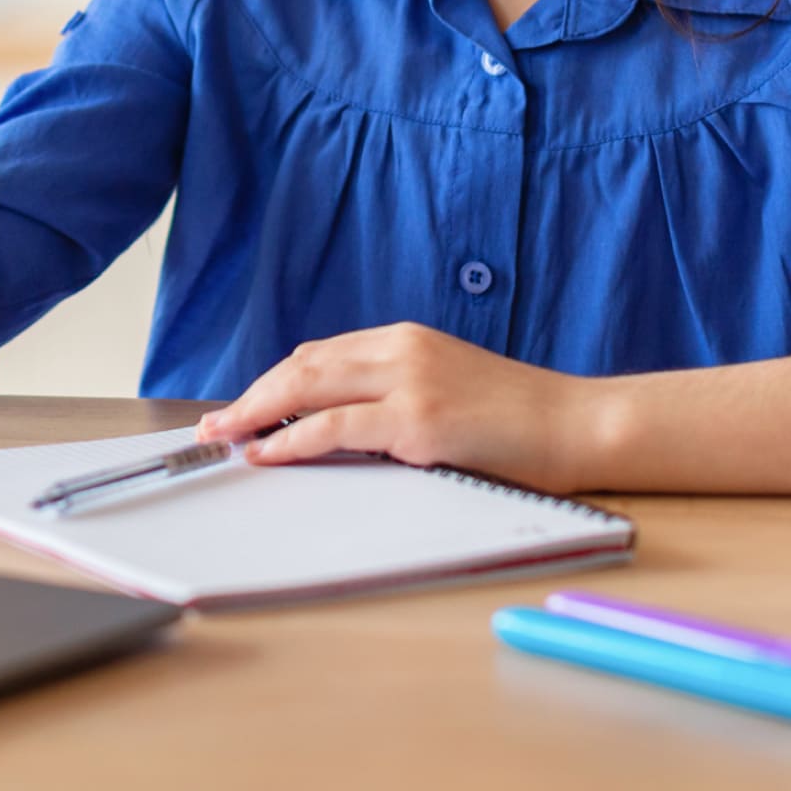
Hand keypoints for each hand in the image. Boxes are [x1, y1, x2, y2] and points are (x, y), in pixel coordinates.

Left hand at [194, 322, 599, 495]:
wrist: (579, 424)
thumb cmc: (518, 419)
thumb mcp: (447, 389)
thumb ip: (394, 394)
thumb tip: (332, 423)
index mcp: (406, 338)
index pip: (318, 355)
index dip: (272, 382)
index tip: (240, 407)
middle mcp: (401, 349)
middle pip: (301, 366)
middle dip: (249, 396)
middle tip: (212, 426)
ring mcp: (410, 382)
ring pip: (308, 389)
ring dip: (255, 414)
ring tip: (224, 438)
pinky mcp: (420, 420)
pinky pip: (336, 427)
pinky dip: (292, 439)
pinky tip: (267, 452)